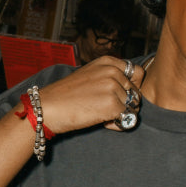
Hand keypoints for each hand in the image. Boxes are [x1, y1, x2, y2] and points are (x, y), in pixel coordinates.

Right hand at [31, 56, 145, 135]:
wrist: (47, 108)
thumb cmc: (64, 96)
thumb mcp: (89, 75)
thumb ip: (109, 77)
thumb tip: (130, 88)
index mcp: (108, 62)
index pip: (138, 73)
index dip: (131, 87)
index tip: (117, 95)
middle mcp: (113, 72)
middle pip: (136, 93)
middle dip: (124, 103)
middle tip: (102, 107)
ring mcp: (114, 88)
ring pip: (132, 106)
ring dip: (118, 114)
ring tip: (98, 113)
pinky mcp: (113, 105)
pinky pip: (127, 119)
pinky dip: (115, 124)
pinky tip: (99, 121)